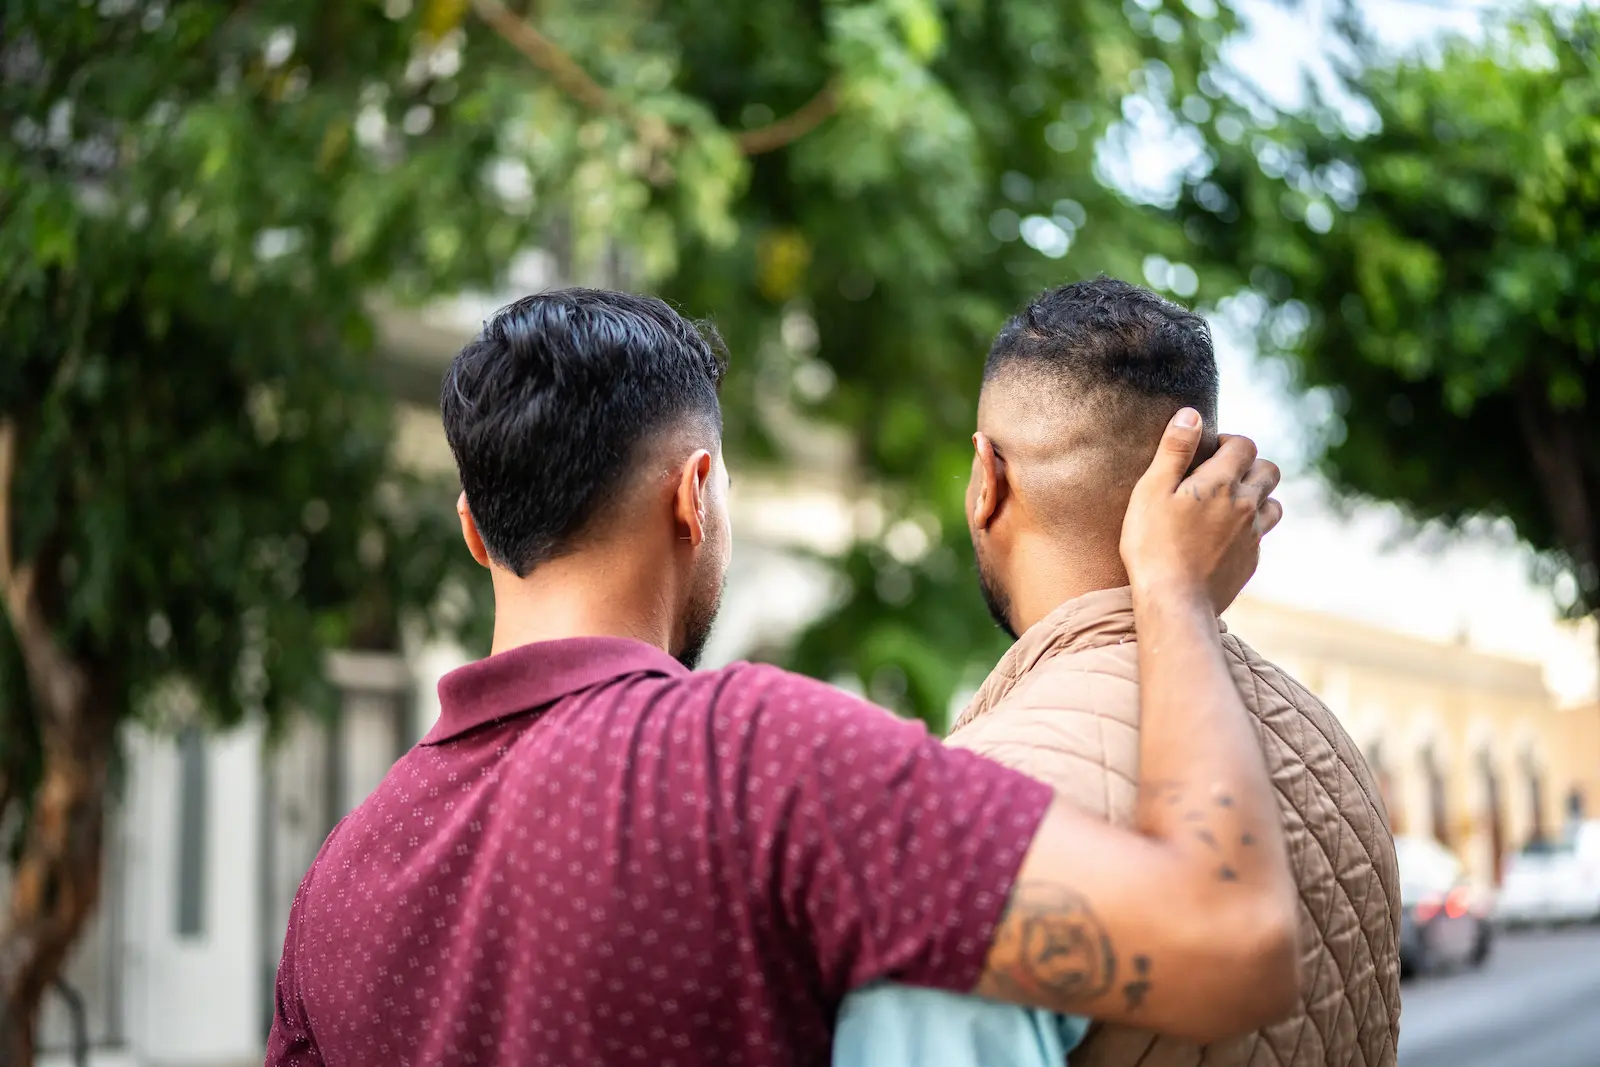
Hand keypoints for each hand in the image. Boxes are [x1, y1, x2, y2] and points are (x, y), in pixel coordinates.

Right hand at [1120, 410, 1281, 611]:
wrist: (1175, 602)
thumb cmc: (1153, 545)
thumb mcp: (1152, 491)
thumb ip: (1175, 450)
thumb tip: (1192, 414)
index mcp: (1222, 482)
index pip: (1244, 445)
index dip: (1228, 442)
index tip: (1208, 452)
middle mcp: (1246, 505)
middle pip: (1268, 470)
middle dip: (1249, 465)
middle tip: (1220, 475)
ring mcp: (1253, 535)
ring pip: (1273, 502)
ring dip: (1257, 496)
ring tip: (1228, 503)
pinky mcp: (1252, 560)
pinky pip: (1261, 534)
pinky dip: (1249, 527)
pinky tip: (1223, 536)